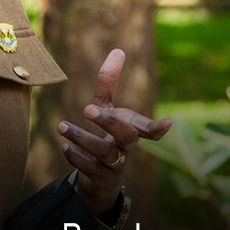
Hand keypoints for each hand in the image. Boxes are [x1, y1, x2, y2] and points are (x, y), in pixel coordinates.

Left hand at [56, 48, 172, 217]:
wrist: (96, 179)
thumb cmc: (104, 137)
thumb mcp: (104, 108)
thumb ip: (108, 82)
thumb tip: (119, 50)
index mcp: (129, 129)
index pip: (147, 128)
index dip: (157, 126)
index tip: (168, 123)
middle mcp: (126, 148)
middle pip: (128, 136)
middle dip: (109, 121)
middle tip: (87, 108)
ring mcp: (115, 166)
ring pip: (106, 154)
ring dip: (83, 138)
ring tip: (61, 126)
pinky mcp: (101, 180)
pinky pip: (91, 170)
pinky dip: (76, 157)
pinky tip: (65, 146)